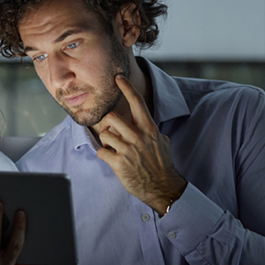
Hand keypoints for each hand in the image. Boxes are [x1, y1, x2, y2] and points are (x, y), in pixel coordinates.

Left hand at [95, 74, 187, 214]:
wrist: (163, 187)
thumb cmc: (161, 164)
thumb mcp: (162, 142)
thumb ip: (151, 131)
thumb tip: (146, 124)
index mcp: (149, 128)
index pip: (137, 102)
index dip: (127, 88)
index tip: (118, 78)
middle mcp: (139, 136)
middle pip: (111, 117)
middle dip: (107, 125)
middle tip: (112, 134)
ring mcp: (128, 149)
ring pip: (105, 135)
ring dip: (106, 142)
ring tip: (114, 149)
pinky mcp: (119, 163)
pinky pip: (101, 152)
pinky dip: (103, 155)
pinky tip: (113, 160)